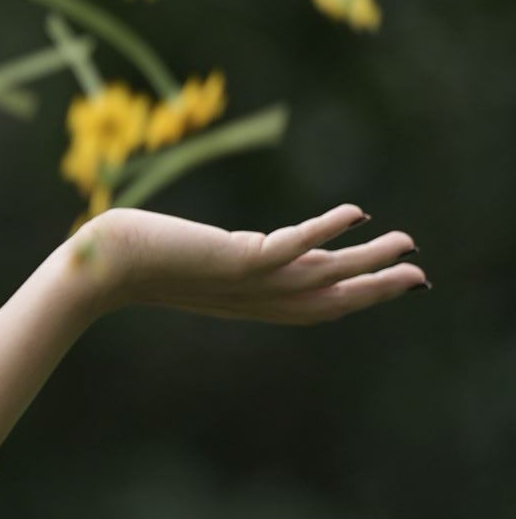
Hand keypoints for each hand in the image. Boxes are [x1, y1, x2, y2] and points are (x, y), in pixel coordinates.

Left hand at [67, 201, 425, 326]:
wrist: (97, 269)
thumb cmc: (131, 262)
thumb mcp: (191, 263)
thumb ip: (219, 261)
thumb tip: (227, 250)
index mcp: (249, 303)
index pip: (314, 306)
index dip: (356, 297)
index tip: (392, 285)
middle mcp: (255, 299)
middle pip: (331, 300)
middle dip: (378, 288)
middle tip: (420, 276)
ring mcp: (249, 281)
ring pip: (323, 275)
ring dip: (368, 260)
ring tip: (406, 243)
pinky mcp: (235, 259)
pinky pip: (292, 245)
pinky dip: (326, 230)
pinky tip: (356, 212)